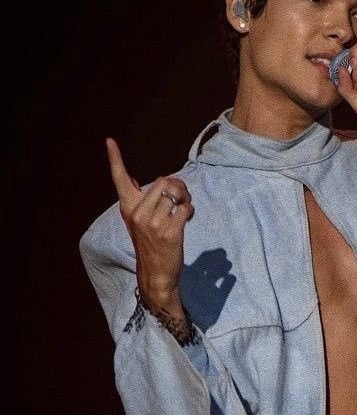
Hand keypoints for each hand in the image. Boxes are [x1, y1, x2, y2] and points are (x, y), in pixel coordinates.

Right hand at [106, 137, 193, 312]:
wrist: (156, 273)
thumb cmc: (149, 245)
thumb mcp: (136, 221)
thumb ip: (135, 199)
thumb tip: (127, 177)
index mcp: (128, 209)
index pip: (119, 179)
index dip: (114, 159)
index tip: (109, 141)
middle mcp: (138, 214)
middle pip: (163, 181)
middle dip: (177, 185)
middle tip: (181, 196)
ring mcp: (153, 224)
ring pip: (176, 193)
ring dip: (185, 197)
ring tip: (184, 207)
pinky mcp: (170, 232)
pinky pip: (185, 209)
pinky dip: (189, 210)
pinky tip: (187, 217)